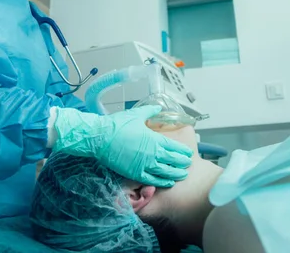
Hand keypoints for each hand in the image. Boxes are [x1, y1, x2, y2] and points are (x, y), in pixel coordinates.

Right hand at [52, 106, 192, 186]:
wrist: (100, 138)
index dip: (182, 151)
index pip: (173, 146)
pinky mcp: (135, 173)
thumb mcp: (136, 115)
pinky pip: (152, 180)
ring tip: (182, 175)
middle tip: (188, 164)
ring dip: (175, 174)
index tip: (189, 153)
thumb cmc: (116, 125)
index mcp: (154, 139)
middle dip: (182, 162)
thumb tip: (159, 107)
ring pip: (165, 172)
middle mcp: (152, 153)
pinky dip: (161, 182)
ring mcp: (144, 165)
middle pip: (172, 160)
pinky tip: (167, 182)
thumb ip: (150, 112)